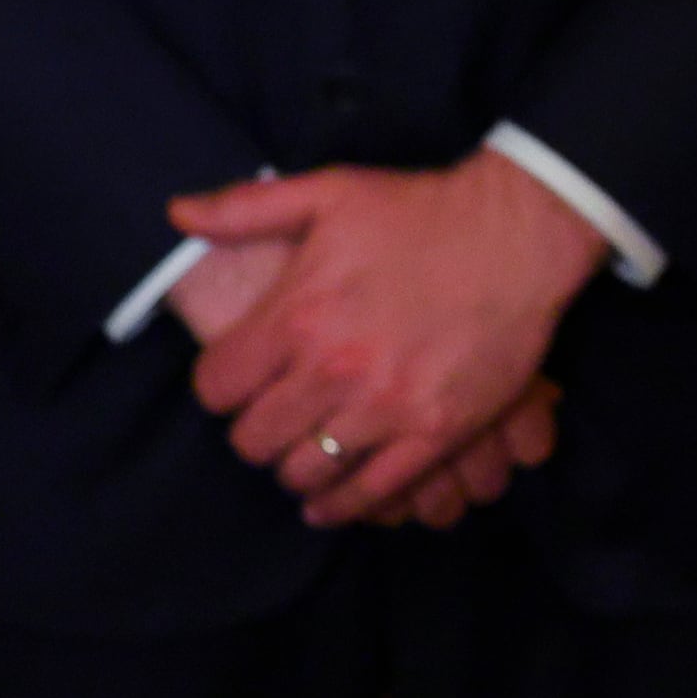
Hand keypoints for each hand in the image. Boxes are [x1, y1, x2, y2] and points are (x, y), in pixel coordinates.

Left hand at [172, 148, 607, 527]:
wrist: (519, 234)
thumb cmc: (422, 211)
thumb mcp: (329, 191)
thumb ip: (246, 208)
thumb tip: (177, 214)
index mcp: (298, 315)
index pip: (218, 387)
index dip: (222, 387)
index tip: (240, 381)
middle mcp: (334, 369)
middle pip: (254, 440)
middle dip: (256, 430)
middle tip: (276, 415)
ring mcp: (387, 406)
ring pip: (307, 472)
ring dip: (297, 466)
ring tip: (308, 449)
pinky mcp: (436, 431)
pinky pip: (372, 491)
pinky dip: (343, 505)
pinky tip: (331, 503)